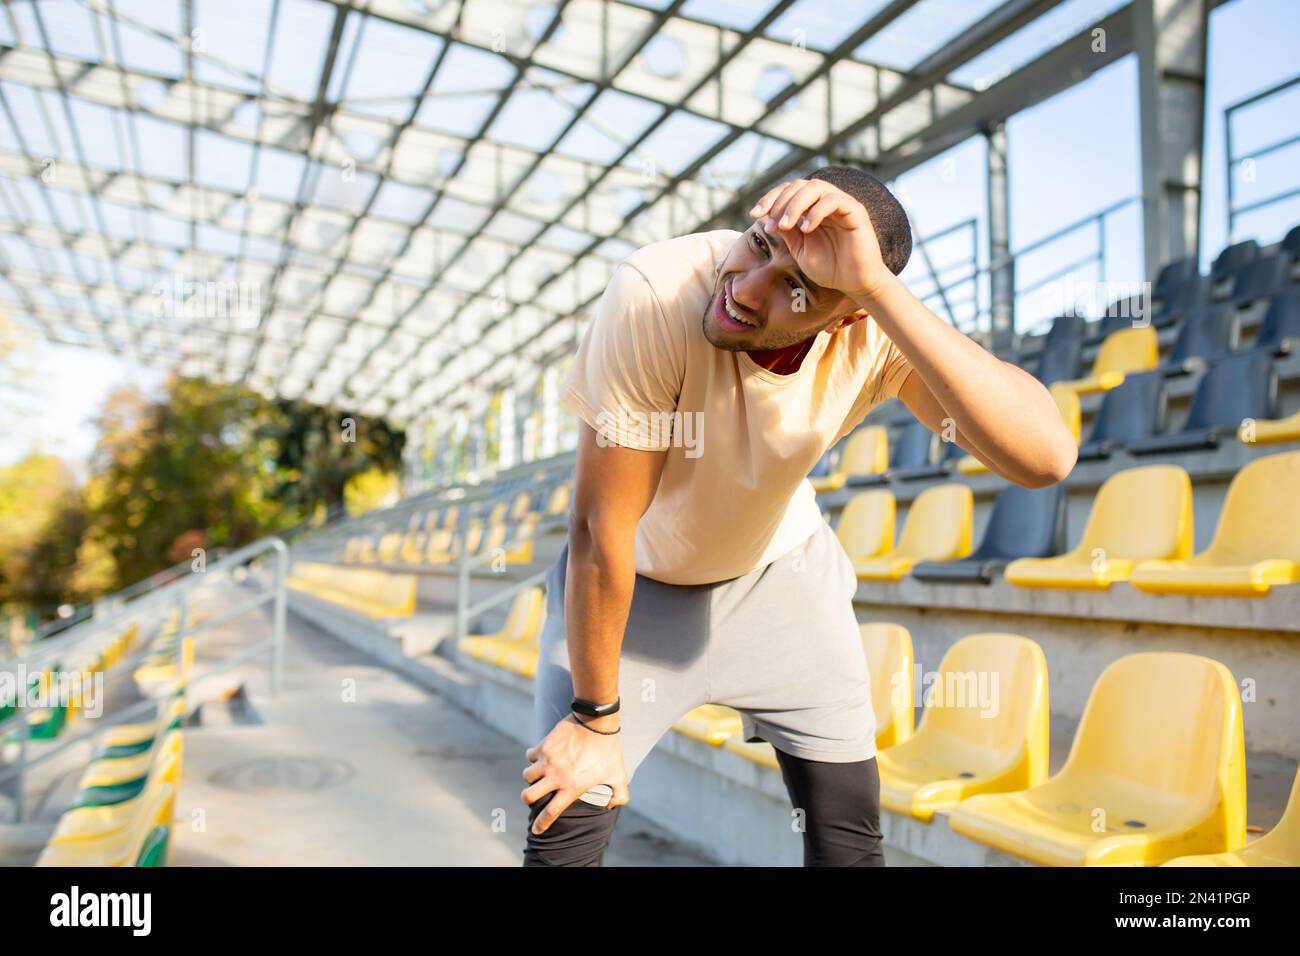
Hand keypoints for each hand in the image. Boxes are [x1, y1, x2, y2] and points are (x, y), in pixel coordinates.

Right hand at [522, 712, 629, 834]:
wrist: (596, 722)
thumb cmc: (609, 749)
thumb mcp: (618, 774)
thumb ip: (620, 794)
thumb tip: (612, 806)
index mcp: (572, 788)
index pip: (551, 812)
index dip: (542, 824)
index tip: (536, 831)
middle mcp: (556, 777)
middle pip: (529, 796)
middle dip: (527, 798)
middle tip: (531, 795)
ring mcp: (548, 761)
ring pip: (527, 776)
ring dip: (531, 777)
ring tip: (537, 774)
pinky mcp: (544, 746)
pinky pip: (530, 755)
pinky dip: (533, 756)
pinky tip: (540, 755)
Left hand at [749, 178, 890, 299]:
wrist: (854, 283)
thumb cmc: (830, 268)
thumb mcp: (800, 249)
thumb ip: (787, 231)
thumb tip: (765, 216)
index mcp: (812, 208)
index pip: (789, 191)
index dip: (770, 198)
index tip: (754, 215)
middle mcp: (826, 201)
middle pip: (799, 185)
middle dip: (780, 202)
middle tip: (772, 224)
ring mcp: (842, 204)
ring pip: (816, 187)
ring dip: (795, 204)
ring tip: (786, 225)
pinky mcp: (855, 212)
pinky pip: (834, 200)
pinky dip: (816, 212)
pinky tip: (806, 229)